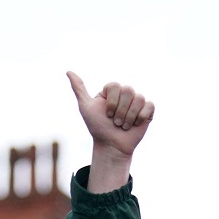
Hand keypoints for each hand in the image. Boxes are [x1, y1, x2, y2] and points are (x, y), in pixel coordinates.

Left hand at [68, 71, 151, 191]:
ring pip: (139, 98)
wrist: (111, 147)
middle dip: (120, 111)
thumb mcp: (86, 107)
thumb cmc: (98, 128)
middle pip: (128, 90)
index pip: (115, 85)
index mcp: (111, 91)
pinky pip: (149, 105)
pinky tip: (135, 124)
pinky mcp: (147, 111)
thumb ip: (79, 89)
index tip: (107, 115)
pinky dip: (141, 117)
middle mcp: (125, 94)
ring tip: (124, 126)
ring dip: (129, 116)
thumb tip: (68, 72)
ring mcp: (137, 102)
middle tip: (115, 123)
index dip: (112, 102)